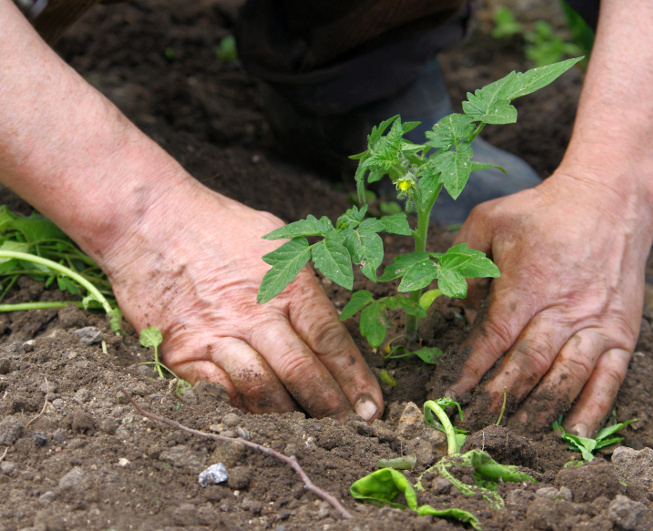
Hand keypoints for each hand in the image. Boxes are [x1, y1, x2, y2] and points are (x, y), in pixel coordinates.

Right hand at [105, 185, 382, 420]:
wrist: (149, 219)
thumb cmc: (218, 225)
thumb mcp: (277, 240)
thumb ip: (304, 284)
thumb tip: (329, 330)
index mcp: (289, 283)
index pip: (331, 342)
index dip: (355, 380)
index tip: (372, 409)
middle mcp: (256, 312)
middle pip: (303, 373)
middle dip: (331, 409)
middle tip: (348, 431)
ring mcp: (218, 335)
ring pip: (263, 392)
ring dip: (290, 418)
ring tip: (308, 430)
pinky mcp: (183, 353)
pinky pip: (220, 395)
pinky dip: (244, 411)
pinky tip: (260, 419)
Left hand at [446, 171, 652, 435]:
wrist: (611, 200)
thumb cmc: (543, 211)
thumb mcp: (490, 220)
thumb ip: (462, 259)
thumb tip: (450, 305)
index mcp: (527, 283)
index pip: (493, 338)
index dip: (470, 371)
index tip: (449, 396)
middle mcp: (563, 309)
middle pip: (527, 365)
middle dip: (498, 400)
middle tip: (474, 428)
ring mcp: (597, 324)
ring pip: (566, 377)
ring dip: (539, 411)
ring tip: (514, 437)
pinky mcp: (623, 332)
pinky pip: (610, 379)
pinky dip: (593, 409)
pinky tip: (575, 435)